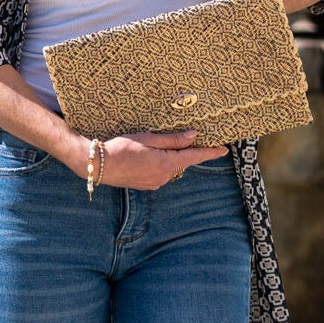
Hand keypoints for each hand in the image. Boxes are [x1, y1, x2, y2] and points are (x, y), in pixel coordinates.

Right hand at [85, 129, 228, 189]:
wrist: (100, 165)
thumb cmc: (122, 148)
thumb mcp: (149, 139)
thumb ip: (173, 139)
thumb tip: (194, 136)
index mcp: (167, 163)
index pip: (195, 156)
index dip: (210, 152)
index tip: (224, 149)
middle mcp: (165, 176)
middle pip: (182, 161)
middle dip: (180, 150)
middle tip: (168, 138)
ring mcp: (156, 183)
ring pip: (170, 166)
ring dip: (166, 156)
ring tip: (147, 147)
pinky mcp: (148, 185)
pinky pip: (160, 172)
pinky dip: (158, 163)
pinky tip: (143, 157)